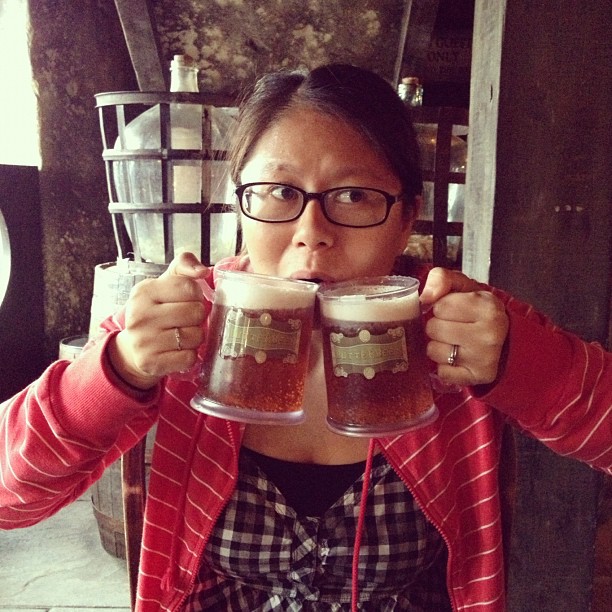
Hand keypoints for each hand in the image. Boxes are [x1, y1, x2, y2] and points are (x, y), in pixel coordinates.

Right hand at [107, 252, 211, 389]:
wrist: (133, 348)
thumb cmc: (156, 310)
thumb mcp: (165, 283)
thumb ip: (184, 266)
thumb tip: (202, 271)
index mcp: (144, 291)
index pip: (189, 287)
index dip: (196, 294)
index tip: (186, 300)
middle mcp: (140, 315)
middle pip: (195, 312)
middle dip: (197, 316)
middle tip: (186, 319)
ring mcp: (144, 341)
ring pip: (195, 336)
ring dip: (196, 336)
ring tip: (183, 334)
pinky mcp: (152, 363)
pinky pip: (189, 357)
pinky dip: (190, 354)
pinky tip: (179, 349)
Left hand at [420, 267, 508, 386]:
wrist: (506, 340)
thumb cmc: (477, 311)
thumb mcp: (464, 286)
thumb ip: (441, 279)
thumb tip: (424, 297)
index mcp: (488, 307)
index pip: (440, 306)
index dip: (442, 307)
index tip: (454, 311)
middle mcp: (489, 334)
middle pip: (433, 328)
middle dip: (437, 326)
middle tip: (452, 326)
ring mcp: (484, 359)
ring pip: (433, 351)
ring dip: (438, 346)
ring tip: (454, 342)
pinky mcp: (478, 377)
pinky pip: (441, 372)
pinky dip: (444, 366)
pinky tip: (457, 358)